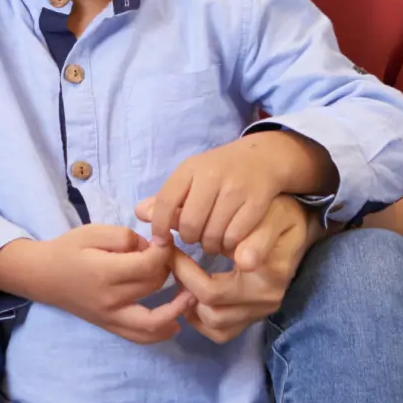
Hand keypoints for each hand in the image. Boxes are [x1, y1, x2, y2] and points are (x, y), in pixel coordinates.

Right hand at [6, 225, 192, 344]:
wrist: (43, 276)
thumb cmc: (68, 249)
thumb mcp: (93, 231)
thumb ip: (125, 237)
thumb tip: (152, 248)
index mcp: (105, 272)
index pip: (149, 264)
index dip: (164, 250)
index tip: (165, 240)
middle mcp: (111, 299)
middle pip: (154, 285)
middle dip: (170, 269)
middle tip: (173, 257)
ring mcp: (111, 317)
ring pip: (153, 321)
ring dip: (176, 309)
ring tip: (191, 296)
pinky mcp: (110, 326)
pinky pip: (140, 337)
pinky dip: (160, 333)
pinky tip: (175, 323)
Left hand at [139, 129, 332, 256]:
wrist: (264, 158)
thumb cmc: (220, 171)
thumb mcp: (192, 176)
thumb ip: (167, 197)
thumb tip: (139, 213)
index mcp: (190, 168)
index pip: (164, 202)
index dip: (158, 226)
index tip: (161, 239)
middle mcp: (211, 176)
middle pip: (188, 225)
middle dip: (189, 237)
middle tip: (196, 236)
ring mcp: (235, 189)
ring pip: (211, 235)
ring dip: (210, 244)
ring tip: (212, 238)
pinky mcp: (256, 202)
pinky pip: (234, 237)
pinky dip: (230, 244)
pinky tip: (229, 238)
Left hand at [168, 198, 316, 343]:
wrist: (298, 227)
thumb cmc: (279, 215)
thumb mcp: (270, 214)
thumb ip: (253, 231)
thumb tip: (243, 261)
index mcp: (267, 279)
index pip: (212, 292)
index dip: (184, 273)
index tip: (171, 249)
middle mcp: (265, 302)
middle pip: (211, 312)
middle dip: (184, 285)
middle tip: (172, 259)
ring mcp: (259, 313)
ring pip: (214, 326)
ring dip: (191, 303)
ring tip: (183, 274)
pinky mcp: (253, 318)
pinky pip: (221, 333)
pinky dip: (202, 318)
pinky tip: (194, 293)